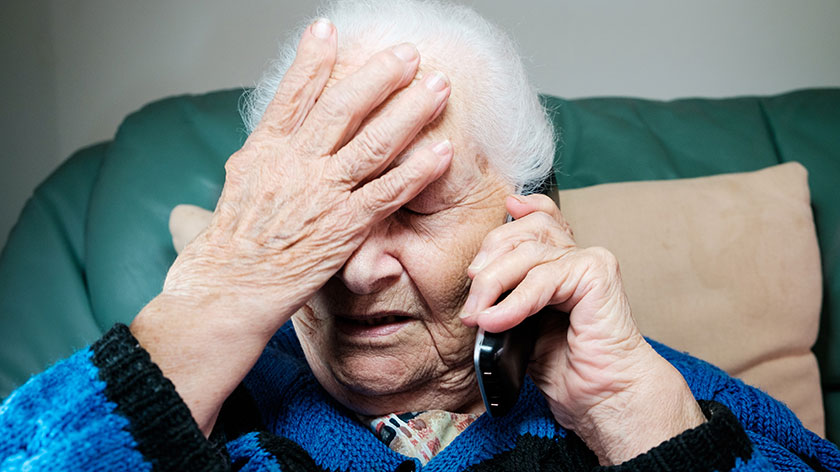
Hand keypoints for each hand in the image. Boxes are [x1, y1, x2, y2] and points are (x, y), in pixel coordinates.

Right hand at [130, 20, 452, 434]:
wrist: (223, 293)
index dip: (311, 60)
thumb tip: (274, 137)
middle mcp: (294, 166)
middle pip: (342, 108)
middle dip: (379, 75)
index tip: (328, 29)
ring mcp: (321, 195)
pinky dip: (418, 171)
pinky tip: (443, 151)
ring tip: (438, 86)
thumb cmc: (226, 249)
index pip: (292, 95)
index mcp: (264, 152)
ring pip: (373, 143)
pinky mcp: (344, 228)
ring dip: (410, 112)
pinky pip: (388, 192)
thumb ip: (263, 158)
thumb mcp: (236, 189)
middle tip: (408, 53)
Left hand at [460, 194, 704, 464]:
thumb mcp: (519, 323)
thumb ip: (504, 295)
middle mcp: (577, 255)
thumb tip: (473, 281)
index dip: (520, 210)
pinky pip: (542, 277)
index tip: (502, 209)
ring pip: (527, 252)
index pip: (540, 218)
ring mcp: (589, 262)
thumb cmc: (565, 366)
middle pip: (524, 231)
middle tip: (472, 302)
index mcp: (561, 262)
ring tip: (479, 316)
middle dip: (488, 260)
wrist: (602, 396)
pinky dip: (514, 301)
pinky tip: (497, 320)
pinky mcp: (596, 275)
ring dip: (493, 284)